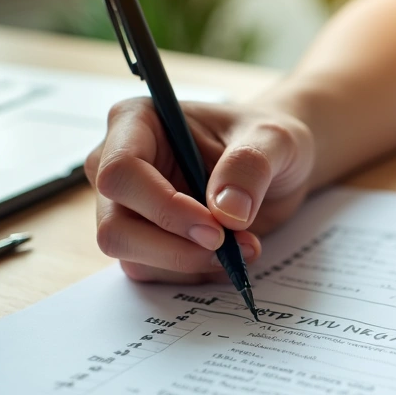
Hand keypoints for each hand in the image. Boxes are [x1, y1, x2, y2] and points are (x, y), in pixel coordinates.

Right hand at [84, 98, 313, 282]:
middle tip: (228, 246)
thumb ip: (250, 166)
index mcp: (136, 122)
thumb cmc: (267, 141)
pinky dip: (196, 272)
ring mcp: (127, 207)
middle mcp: (120, 166)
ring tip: (245, 245)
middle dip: (174, 248)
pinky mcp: (144, 239)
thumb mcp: (275, 140)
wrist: (280, 166)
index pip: (120, 173)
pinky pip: (154, 272)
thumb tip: (226, 212)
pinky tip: (231, 254)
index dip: (164, 207)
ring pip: (132, 258)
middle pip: (114, 227)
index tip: (215, 227)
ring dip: (191, 263)